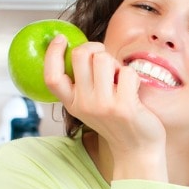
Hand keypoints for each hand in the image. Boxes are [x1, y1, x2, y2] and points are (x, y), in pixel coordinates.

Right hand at [43, 35, 167, 180]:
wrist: (137, 150)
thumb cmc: (117, 122)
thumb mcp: (92, 106)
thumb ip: (84, 84)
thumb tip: (83, 49)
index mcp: (72, 104)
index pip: (51, 76)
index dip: (52, 53)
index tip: (61, 38)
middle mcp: (84, 104)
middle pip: (80, 55)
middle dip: (95, 48)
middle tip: (104, 57)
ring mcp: (103, 106)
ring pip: (104, 59)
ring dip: (116, 64)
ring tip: (120, 80)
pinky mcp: (124, 107)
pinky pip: (127, 72)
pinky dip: (133, 77)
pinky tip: (134, 92)